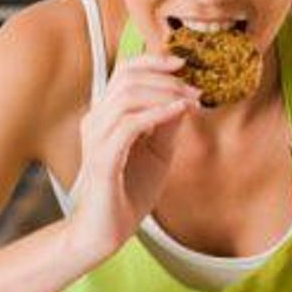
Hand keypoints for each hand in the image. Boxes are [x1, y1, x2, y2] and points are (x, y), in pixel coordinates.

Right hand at [66, 52, 199, 260]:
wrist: (107, 231)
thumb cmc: (129, 193)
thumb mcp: (158, 152)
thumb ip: (167, 124)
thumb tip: (185, 97)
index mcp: (106, 115)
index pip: (124, 72)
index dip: (153, 61)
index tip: (183, 62)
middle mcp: (96, 121)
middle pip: (127, 78)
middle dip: (166, 78)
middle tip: (195, 89)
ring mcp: (97, 138)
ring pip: (128, 97)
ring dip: (166, 94)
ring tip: (191, 102)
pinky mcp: (103, 159)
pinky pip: (130, 125)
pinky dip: (158, 114)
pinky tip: (179, 113)